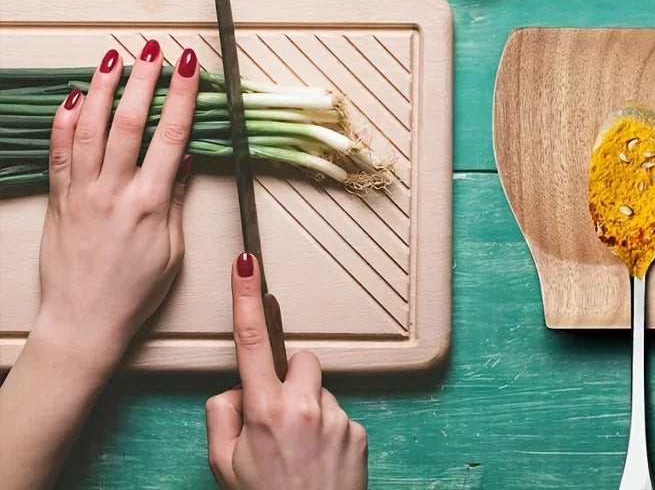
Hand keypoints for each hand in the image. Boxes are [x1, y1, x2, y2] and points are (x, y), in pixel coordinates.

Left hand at [33, 41, 199, 364]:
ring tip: (113, 58)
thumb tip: (186, 158)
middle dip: (143, 78)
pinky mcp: (59, 200)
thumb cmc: (133, 292)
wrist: (83, 322)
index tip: (190, 66)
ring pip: (88, 129)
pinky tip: (71, 96)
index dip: (181, 95)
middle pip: (128, 122)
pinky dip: (63, 122)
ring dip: (101, 89)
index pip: (170, 136)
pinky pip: (58, 153)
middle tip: (153, 48)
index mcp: (149, 204)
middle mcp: (112, 192)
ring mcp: (81, 194)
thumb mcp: (172, 250)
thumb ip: (177, 199)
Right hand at [205, 254, 367, 489]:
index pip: (251, 340)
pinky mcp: (358, 430)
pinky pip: (339, 413)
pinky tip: (320, 459)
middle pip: (301, 360)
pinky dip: (329, 429)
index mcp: (266, 410)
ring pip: (320, 390)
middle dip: (290, 378)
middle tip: (280, 418)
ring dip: (310, 407)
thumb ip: (221, 416)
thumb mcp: (224, 466)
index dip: (247, 296)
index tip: (246, 263)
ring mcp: (336, 417)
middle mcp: (304, 406)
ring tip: (302, 450)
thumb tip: (236, 389)